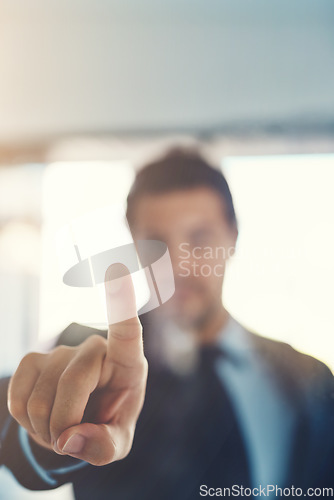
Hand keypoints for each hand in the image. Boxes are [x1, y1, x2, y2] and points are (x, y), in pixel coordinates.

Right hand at [7, 265, 147, 465]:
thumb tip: (71, 438)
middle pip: (73, 381)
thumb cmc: (109, 421)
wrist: (81, 418)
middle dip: (64, 423)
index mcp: (127, 362)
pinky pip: (17, 396)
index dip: (120, 301)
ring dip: (45, 429)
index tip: (115, 266)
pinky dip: (24, 420)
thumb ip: (105, 446)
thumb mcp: (118, 442)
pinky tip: (40, 417)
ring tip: (59, 429)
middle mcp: (95, 348)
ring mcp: (62, 350)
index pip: (127, 329)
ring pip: (41, 396)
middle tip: (68, 440)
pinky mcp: (34, 359)